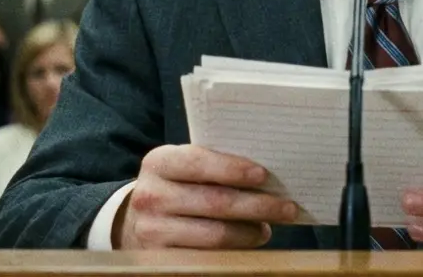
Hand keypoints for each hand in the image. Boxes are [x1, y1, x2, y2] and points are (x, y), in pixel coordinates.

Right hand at [115, 145, 297, 249]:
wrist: (135, 222)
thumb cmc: (175, 188)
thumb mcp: (182, 169)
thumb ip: (213, 165)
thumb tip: (266, 175)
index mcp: (159, 162)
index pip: (199, 162)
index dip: (233, 169)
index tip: (263, 175)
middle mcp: (151, 196)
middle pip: (214, 202)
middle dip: (257, 205)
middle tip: (287, 208)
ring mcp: (152, 230)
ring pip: (215, 234)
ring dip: (249, 232)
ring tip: (268, 228)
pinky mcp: (160, 259)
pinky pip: (207, 257)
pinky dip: (234, 251)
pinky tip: (249, 242)